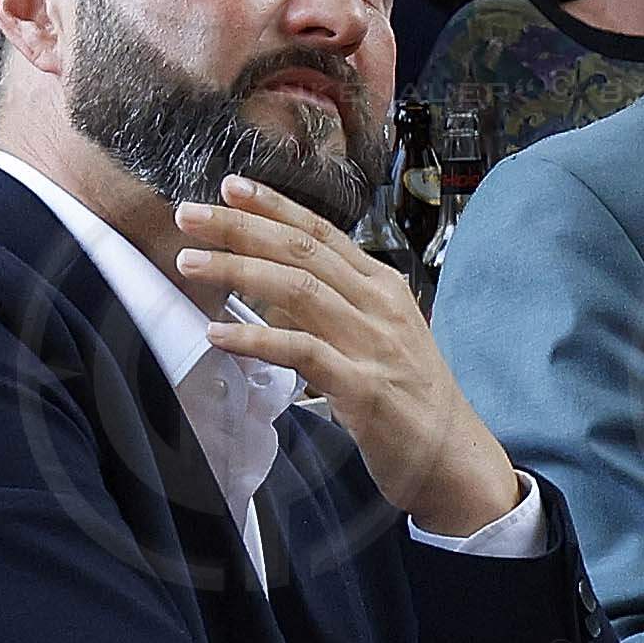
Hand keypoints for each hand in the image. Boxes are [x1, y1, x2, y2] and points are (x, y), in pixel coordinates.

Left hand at [177, 175, 525, 537]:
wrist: (454, 455)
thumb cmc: (412, 398)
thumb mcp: (380, 337)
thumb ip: (335, 309)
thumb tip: (275, 293)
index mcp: (383, 287)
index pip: (322, 233)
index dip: (274, 206)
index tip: (230, 187)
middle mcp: (380, 305)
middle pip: (302, 251)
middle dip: (241, 227)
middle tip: (190, 214)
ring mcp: (373, 344)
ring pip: (297, 290)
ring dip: (238, 271)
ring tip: (191, 263)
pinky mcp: (363, 387)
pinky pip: (301, 352)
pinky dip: (256, 339)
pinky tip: (219, 335)